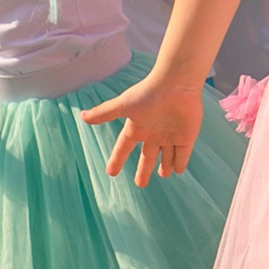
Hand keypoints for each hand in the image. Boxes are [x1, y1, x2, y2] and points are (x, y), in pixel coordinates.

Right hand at [84, 73, 204, 185]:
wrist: (175, 84)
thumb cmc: (148, 93)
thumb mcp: (123, 105)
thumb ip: (104, 113)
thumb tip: (82, 116)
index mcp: (137, 127)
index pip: (124, 147)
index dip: (117, 159)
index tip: (111, 172)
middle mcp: (153, 133)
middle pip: (147, 156)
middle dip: (144, 169)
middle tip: (140, 184)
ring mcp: (171, 135)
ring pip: (167, 155)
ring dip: (165, 165)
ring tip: (163, 175)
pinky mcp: (186, 136)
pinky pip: (183, 153)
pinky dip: (180, 162)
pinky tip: (178, 170)